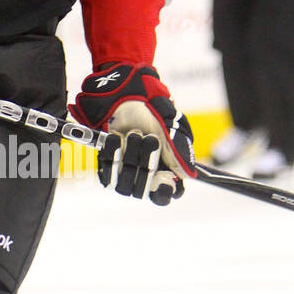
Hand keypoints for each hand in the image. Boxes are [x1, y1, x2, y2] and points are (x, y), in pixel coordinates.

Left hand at [70, 63, 196, 206]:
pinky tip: (115, 137)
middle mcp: (145, 175)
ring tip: (132, 134)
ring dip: (129, 156)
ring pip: (125, 184)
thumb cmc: (151, 113)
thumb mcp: (171, 129)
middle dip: (146, 163)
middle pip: (144, 189)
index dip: (163, 193)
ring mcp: (125, 172)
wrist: (124, 98)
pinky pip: (106, 173)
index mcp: (164, 170)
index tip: (161, 181)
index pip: (164, 195)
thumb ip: (180, 153)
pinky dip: (111, 154)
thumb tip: (187, 176)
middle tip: (149, 138)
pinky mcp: (107, 166)